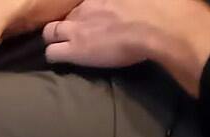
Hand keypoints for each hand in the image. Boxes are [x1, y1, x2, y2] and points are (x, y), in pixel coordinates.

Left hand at [44, 0, 209, 90]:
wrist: (158, 24)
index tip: (88, 16)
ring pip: (49, 32)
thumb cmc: (159, 5)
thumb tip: (128, 8)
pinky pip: (51, 53)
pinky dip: (53, 55)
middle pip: (62, 13)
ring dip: (53, 38)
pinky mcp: (74, 49)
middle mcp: (85, 5)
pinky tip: (62, 59)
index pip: (80, 1)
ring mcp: (77, 26)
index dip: (81, 10)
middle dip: (62, 22)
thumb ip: (127, 2)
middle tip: (69, 32)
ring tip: (61, 45)